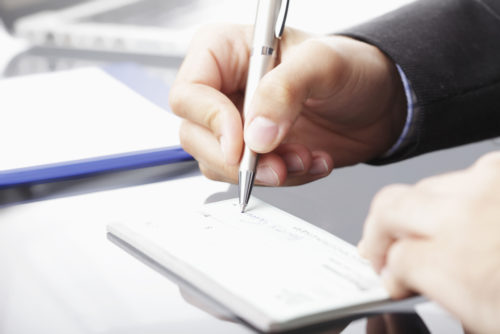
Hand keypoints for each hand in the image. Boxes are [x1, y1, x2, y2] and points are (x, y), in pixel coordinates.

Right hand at [169, 24, 405, 185]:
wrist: (381, 102)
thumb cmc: (353, 68)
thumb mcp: (323, 65)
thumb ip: (285, 91)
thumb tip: (254, 135)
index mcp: (225, 53)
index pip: (189, 93)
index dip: (209, 122)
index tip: (241, 145)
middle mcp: (224, 90)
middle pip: (196, 135)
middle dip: (238, 160)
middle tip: (277, 165)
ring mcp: (238, 124)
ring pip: (220, 163)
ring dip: (263, 172)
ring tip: (305, 158)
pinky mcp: (255, 151)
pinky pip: (250, 178)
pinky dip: (282, 178)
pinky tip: (311, 162)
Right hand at [358, 151, 499, 332]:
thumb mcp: (487, 321)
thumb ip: (437, 293)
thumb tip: (403, 274)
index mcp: (458, 264)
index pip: (394, 260)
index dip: (389, 274)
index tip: (393, 280)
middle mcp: (465, 215)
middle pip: (389, 210)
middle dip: (378, 235)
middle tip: (381, 251)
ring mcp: (485, 183)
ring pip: (418, 189)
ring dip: (412, 213)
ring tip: (423, 235)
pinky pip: (457, 177)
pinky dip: (450, 197)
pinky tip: (461, 219)